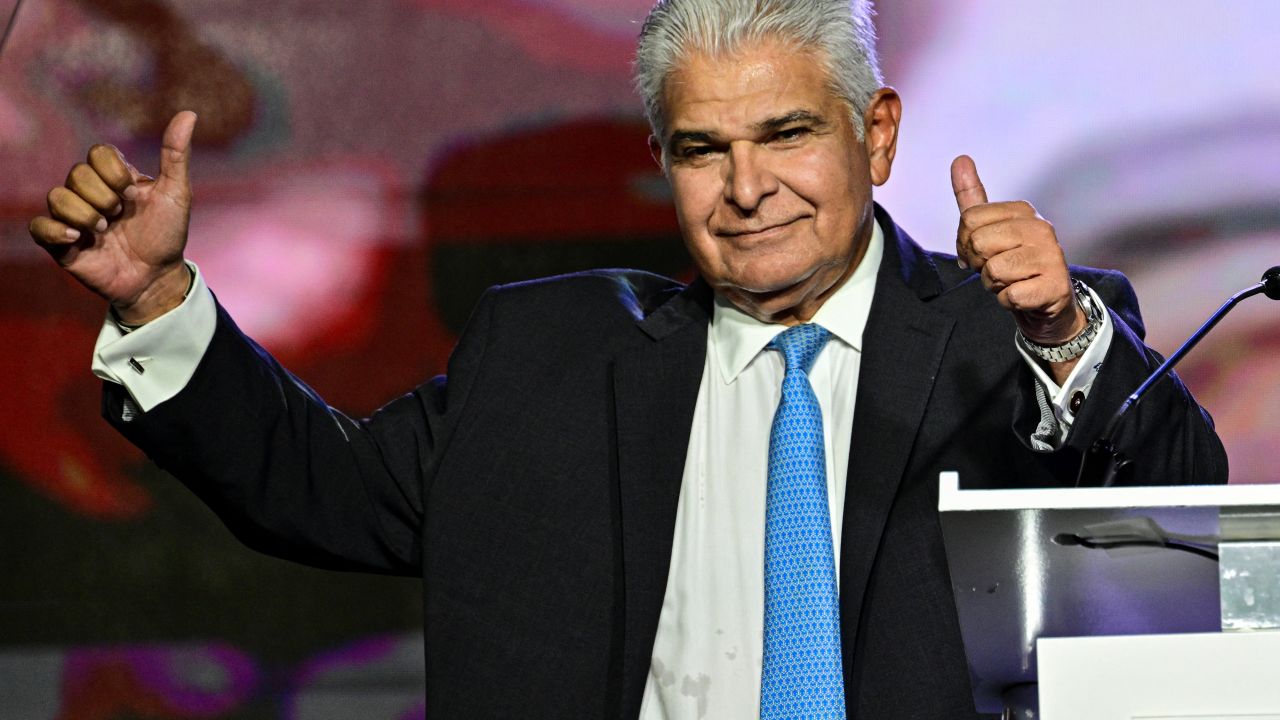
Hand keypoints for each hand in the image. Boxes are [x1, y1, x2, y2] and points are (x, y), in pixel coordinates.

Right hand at [29, 111, 197, 324]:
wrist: (158, 278)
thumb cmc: (167, 235)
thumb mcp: (176, 194)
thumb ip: (176, 155)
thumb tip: (189, 113)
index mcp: (114, 178)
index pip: (97, 153)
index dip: (112, 171)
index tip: (133, 193)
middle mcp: (91, 194)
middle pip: (77, 174)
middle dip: (104, 197)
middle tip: (121, 217)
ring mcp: (74, 218)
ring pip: (56, 197)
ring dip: (84, 215)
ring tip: (105, 232)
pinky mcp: (61, 244)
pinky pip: (39, 226)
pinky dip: (56, 230)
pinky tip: (79, 239)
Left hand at [951, 155, 1082, 348]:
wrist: (1045, 302)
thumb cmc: (1013, 264)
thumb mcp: (988, 229)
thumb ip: (972, 197)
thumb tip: (960, 159)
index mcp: (1023, 211)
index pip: (968, 220)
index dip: (965, 244)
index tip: (983, 253)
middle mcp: (1041, 228)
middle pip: (977, 243)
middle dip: (979, 264)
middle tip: (998, 269)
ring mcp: (1052, 256)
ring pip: (993, 271)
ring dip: (994, 285)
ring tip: (1012, 281)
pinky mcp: (1055, 286)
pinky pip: (1010, 296)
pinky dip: (1009, 302)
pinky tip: (1024, 295)